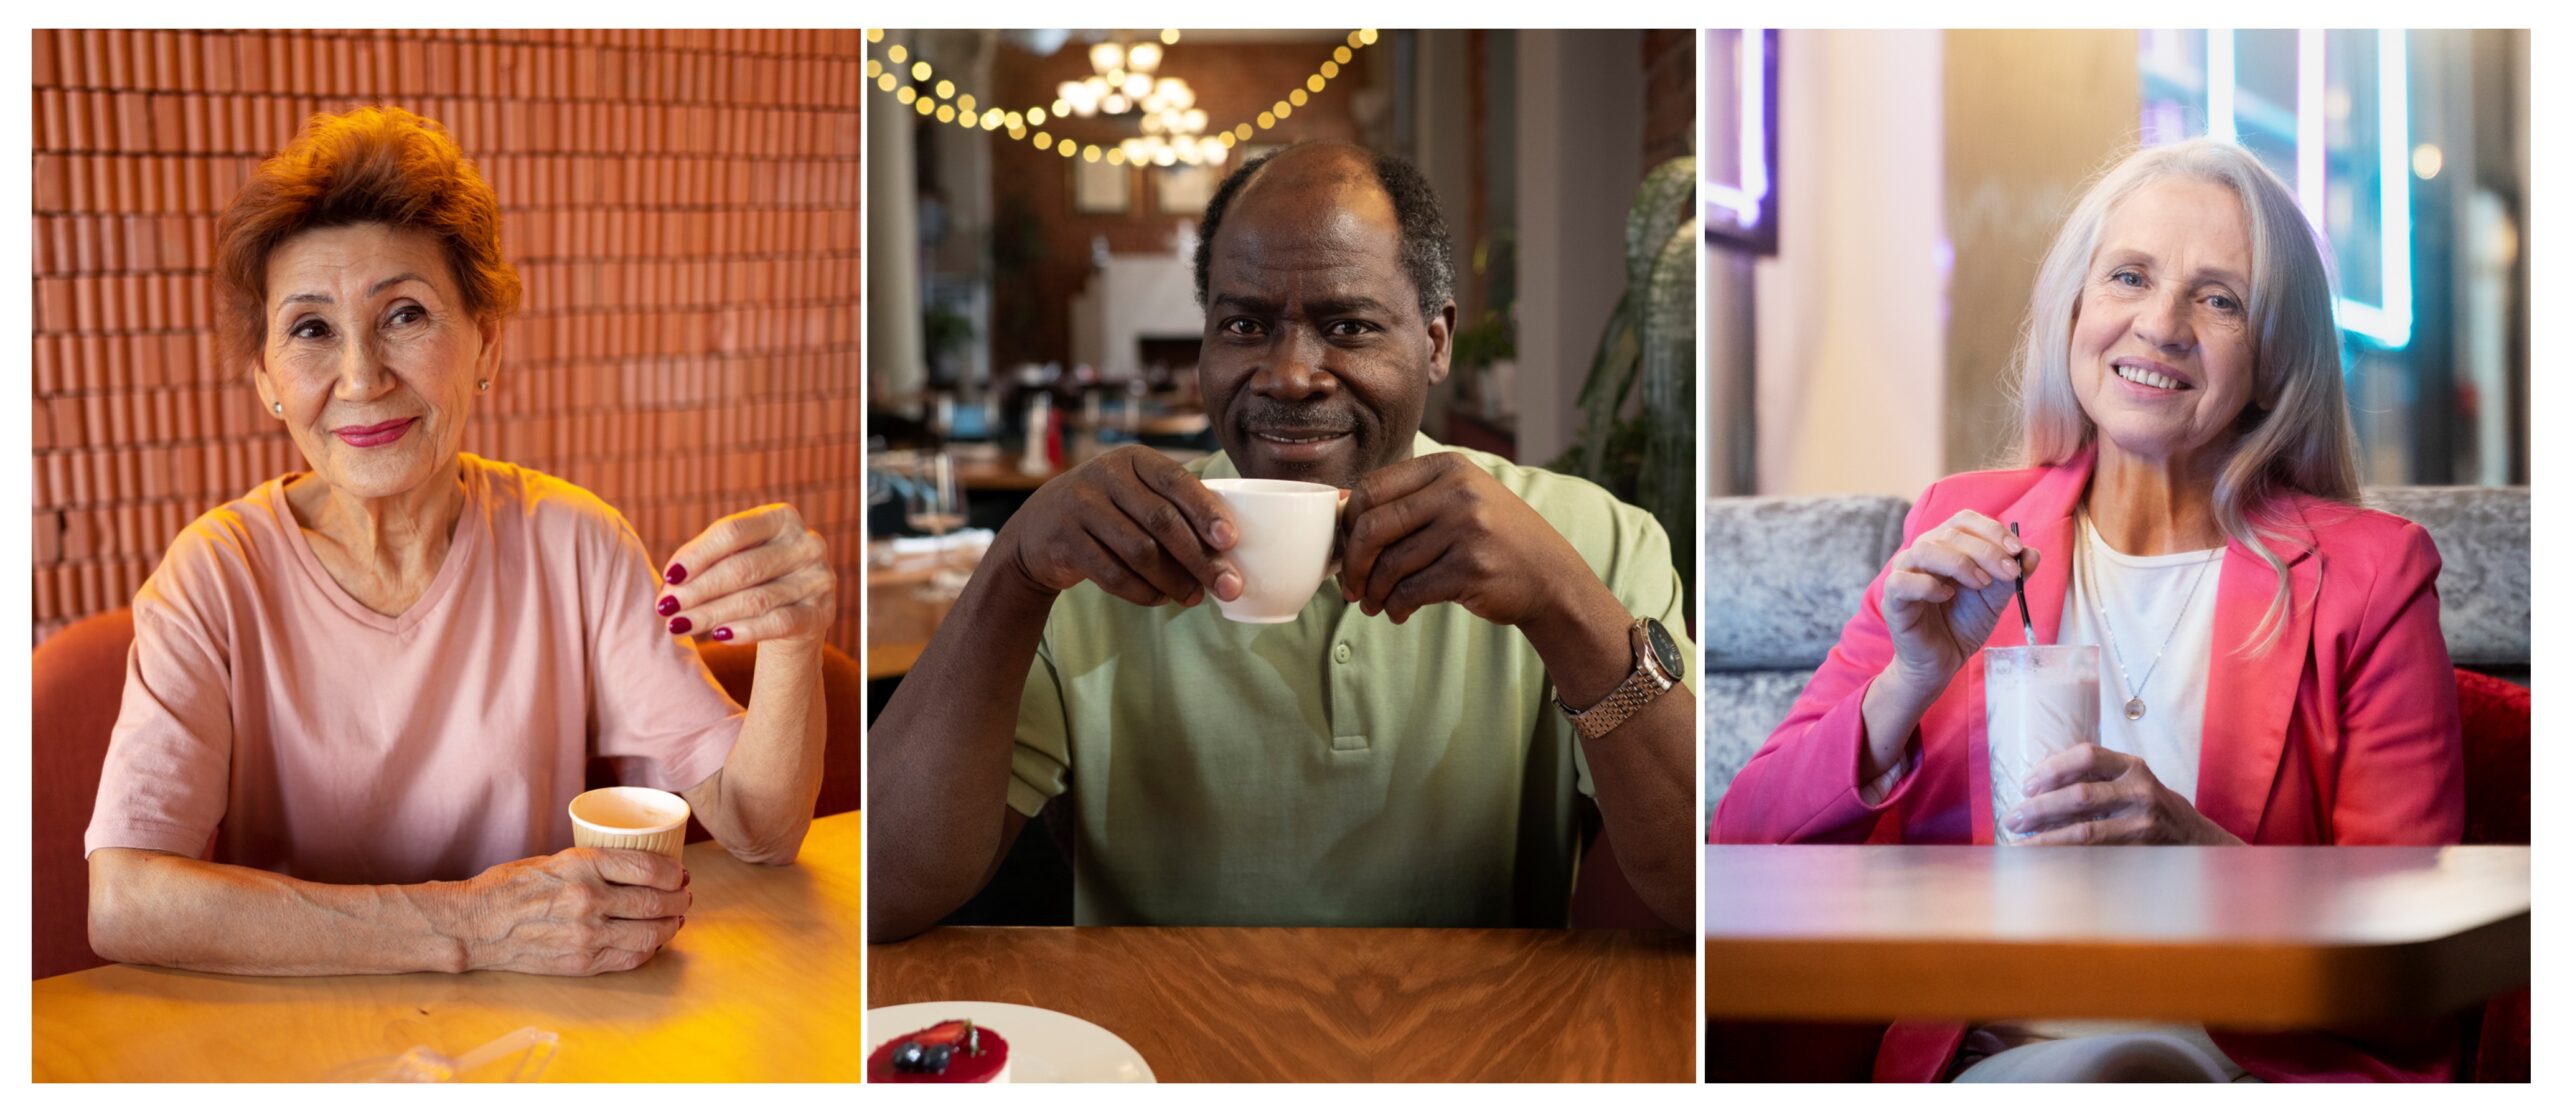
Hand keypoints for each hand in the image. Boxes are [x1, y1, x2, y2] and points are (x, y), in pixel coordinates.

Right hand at [460, 848, 693, 974]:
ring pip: (650, 933)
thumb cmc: (511, 887)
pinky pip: (630, 957)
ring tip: (675, 920)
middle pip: (656, 902)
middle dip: (679, 900)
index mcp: (583, 865)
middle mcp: (589, 898)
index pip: (649, 867)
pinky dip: (650, 949)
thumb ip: (596, 865)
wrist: (475, 925)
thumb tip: (639, 870)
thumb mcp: (555, 859)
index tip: (679, 874)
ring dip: (671, 926)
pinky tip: (652, 941)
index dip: (673, 872)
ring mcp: (586, 934)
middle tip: (684, 897)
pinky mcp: (582, 962)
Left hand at [660, 503, 833, 645]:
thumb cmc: (754, 577)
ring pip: (756, 599)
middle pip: (742, 568)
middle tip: (666, 607)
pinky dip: (744, 631)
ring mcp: (819, 578)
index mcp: (783, 518)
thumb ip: (706, 559)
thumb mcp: (734, 556)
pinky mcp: (823, 612)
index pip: (733, 533)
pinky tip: (717, 636)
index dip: (697, 555)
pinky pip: (778, 623)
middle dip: (698, 590)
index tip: (668, 577)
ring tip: (678, 625)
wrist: (796, 612)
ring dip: (710, 614)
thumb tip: (671, 582)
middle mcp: (808, 543)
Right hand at [995, 445, 1240, 606]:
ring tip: (1195, 598)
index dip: (1206, 511)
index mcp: (1133, 460)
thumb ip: (1174, 508)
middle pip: (1162, 521)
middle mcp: (1104, 476)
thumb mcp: (1135, 494)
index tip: (1231, 540)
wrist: (1039, 528)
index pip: (1176, 482)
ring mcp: (1080, 507)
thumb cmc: (1109, 511)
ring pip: (1139, 551)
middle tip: (1228, 586)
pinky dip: (1142, 591)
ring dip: (1173, 580)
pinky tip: (1160, 598)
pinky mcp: (1065, 540)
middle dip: (1200, 558)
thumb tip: (1229, 551)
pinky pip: (1112, 573)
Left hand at [1337, 453, 1584, 625]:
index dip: (1347, 524)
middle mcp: (1458, 492)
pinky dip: (1396, 607)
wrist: (1550, 577)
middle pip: (1373, 527)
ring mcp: (1467, 529)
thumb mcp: (1459, 501)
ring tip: (1373, 605)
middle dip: (1353, 564)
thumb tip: (1338, 508)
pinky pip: (1411, 591)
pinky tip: (1398, 612)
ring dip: (1373, 592)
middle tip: (1349, 588)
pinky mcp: (1471, 568)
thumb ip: (1408, 501)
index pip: (1371, 488)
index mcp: (1448, 467)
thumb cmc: (1493, 540)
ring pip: (1390, 564)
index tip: (1346, 550)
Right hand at [1879, 509, 2040, 700]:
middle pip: (1949, 533)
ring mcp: (1903, 573)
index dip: (1992, 530)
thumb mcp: (1995, 597)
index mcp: (1945, 545)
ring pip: (1925, 550)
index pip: (1964, 520)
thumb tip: (2032, 553)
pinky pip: (1903, 581)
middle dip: (1986, 550)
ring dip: (1960, 563)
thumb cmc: (1963, 623)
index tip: (2017, 550)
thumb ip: (2011, 574)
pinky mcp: (1892, 599)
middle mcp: (1921, 552)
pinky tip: (1947, 597)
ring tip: (1981, 584)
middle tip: (2010, 573)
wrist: (1943, 660)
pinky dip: (1929, 586)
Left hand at [2006, 743, 2243, 844]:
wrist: (2194, 838)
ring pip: (2086, 831)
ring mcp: (2143, 822)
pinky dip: (2066, 857)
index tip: (2026, 784)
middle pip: (2080, 795)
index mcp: (2131, 766)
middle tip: (2012, 818)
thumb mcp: (2128, 782)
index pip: (2086, 754)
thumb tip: (2033, 790)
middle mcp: (2140, 790)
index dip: (2052, 767)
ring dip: (2046, 838)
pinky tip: (2044, 860)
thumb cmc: (2146, 806)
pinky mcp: (2141, 850)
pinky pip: (2096, 854)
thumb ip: (2094, 778)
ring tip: (2019, 843)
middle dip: (2040, 808)